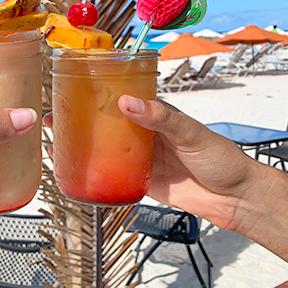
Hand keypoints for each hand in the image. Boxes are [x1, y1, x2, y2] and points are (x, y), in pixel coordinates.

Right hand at [42, 96, 256, 230]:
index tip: (73, 89)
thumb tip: (127, 102)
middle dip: (79, 118)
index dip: (96, 92)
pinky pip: (111, 172)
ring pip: (104, 147)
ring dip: (82, 144)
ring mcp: (138, 156)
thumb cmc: (219, 157)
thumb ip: (160, 117)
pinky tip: (77, 170)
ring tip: (57, 141)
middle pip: (105, 122)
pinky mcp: (138, 178)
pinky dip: (93, 171)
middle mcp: (142, 132)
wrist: (233, 198)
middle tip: (55, 117)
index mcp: (153, 113)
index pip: (119, 96)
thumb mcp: (190, 132)